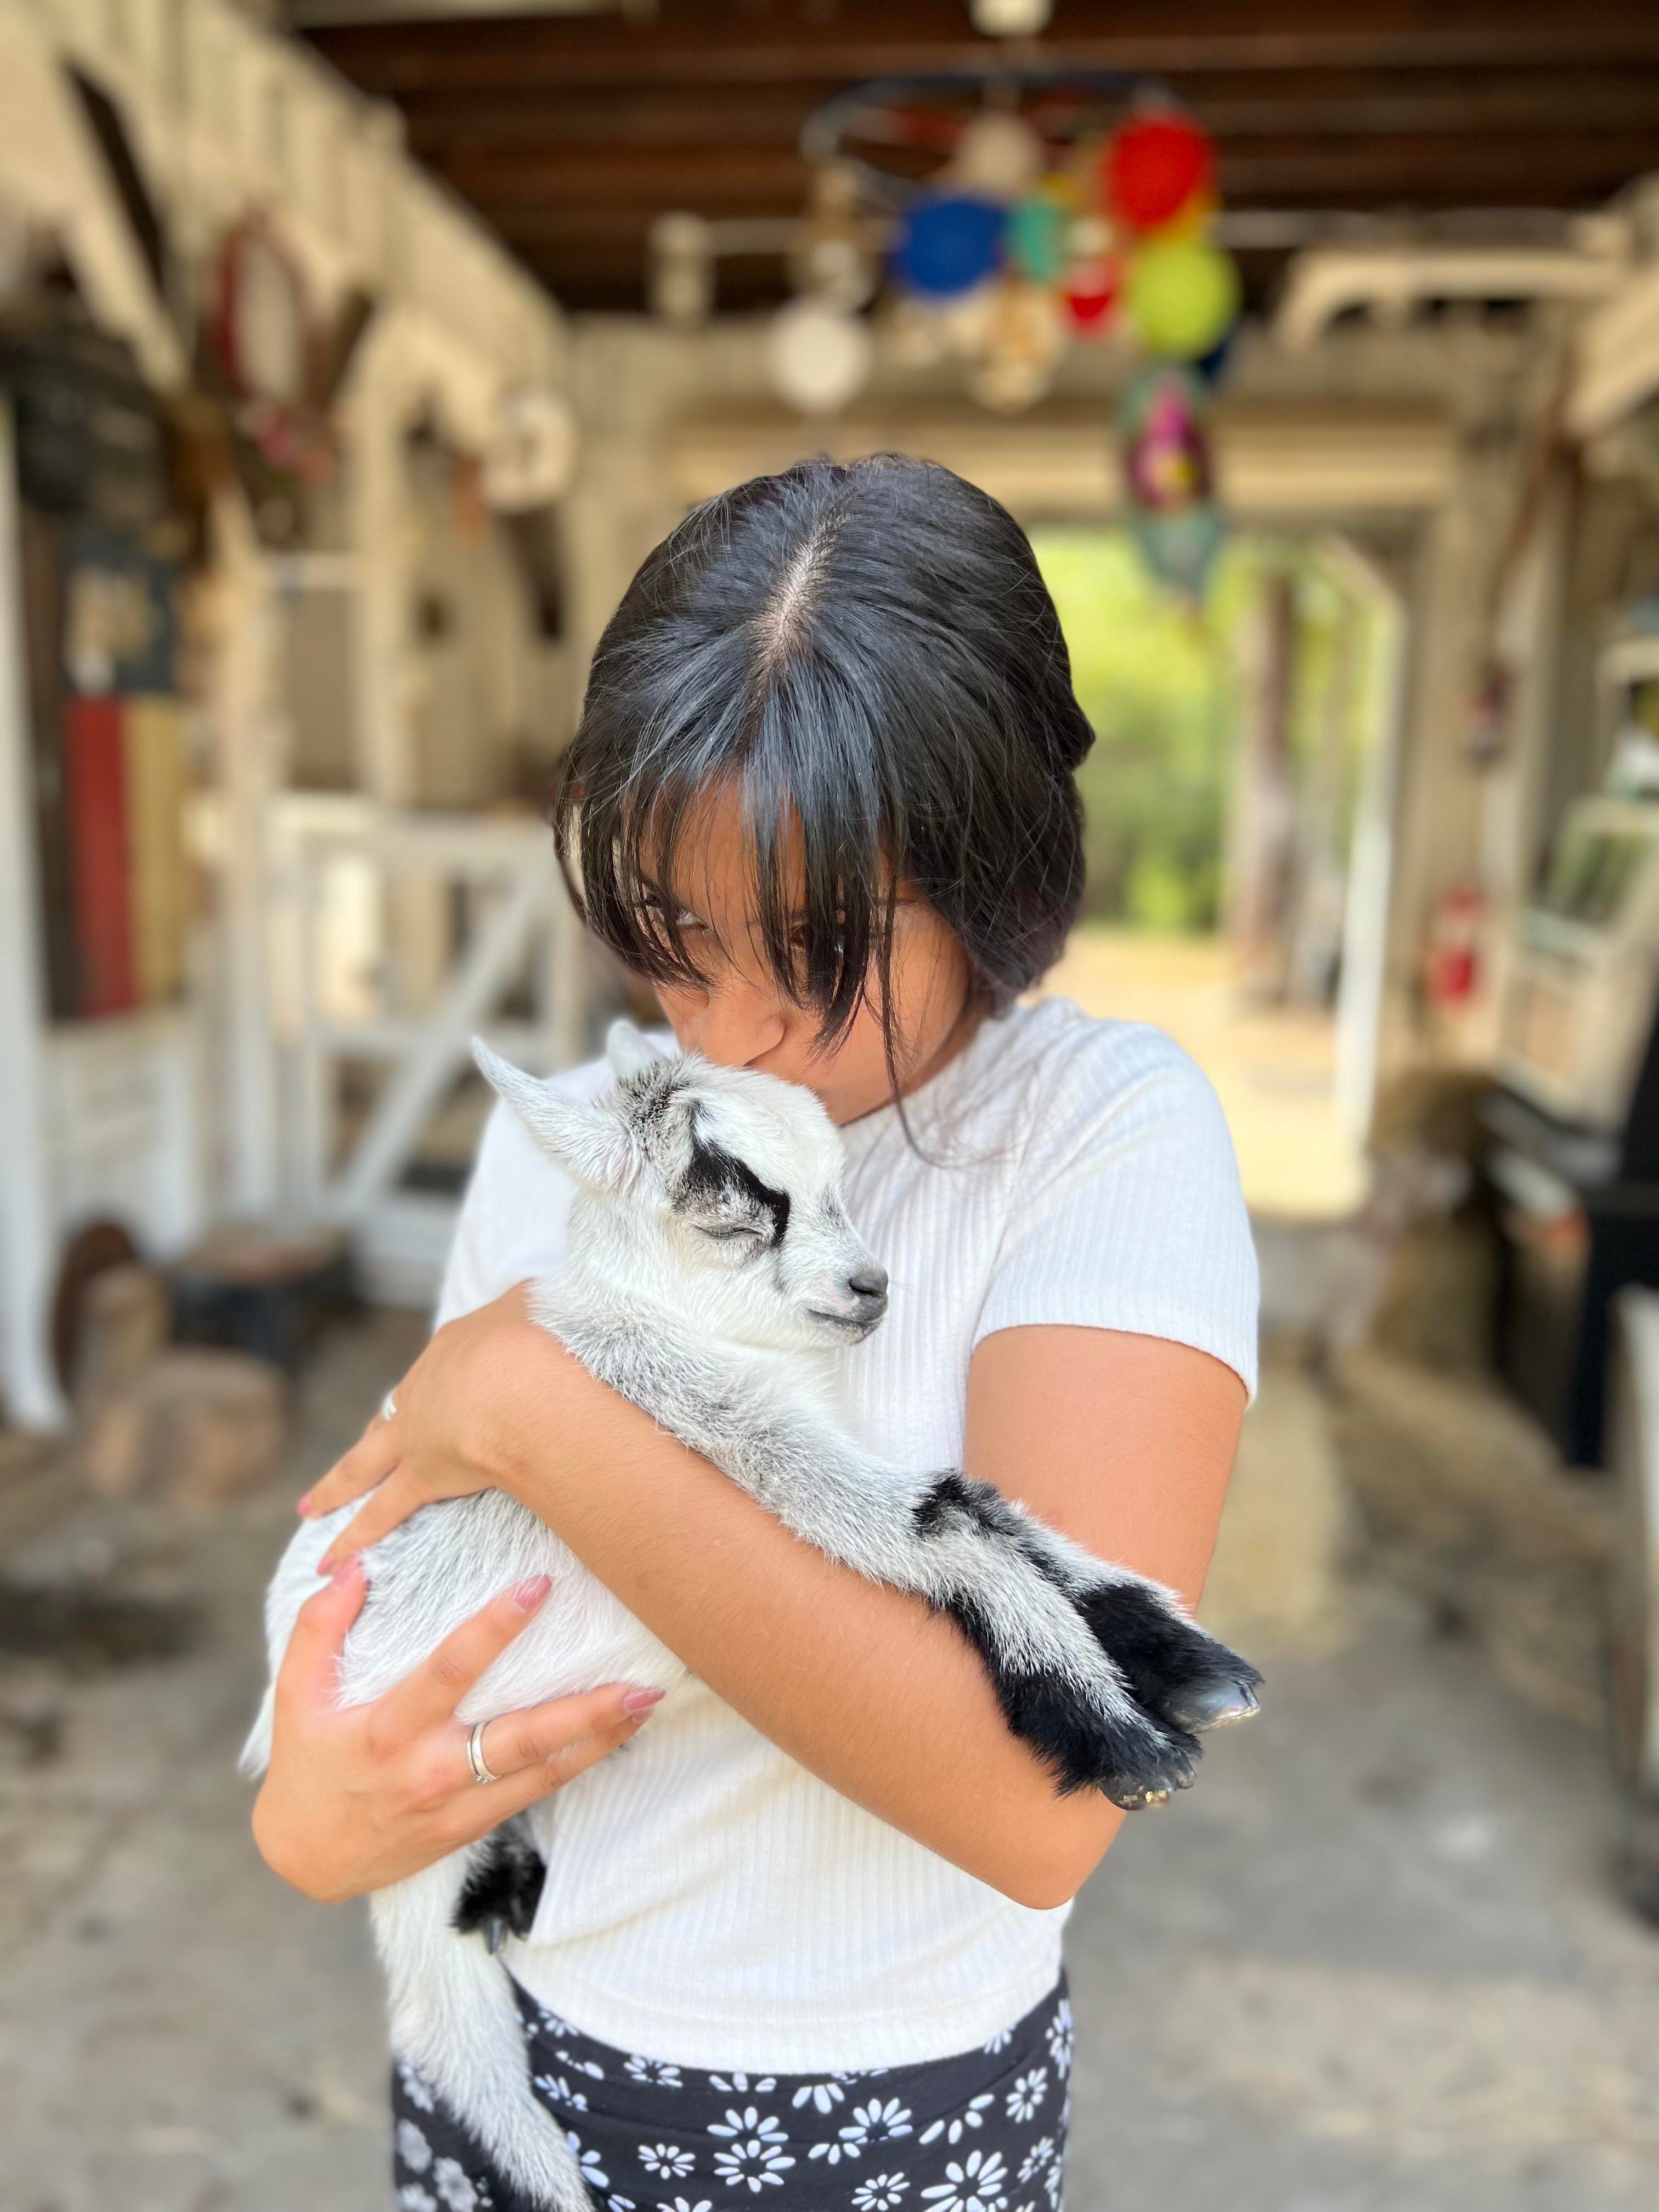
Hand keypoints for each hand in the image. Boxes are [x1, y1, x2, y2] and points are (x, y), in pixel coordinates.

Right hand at [252, 1556, 662, 1902]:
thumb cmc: (308, 1764)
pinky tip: (619, 1734)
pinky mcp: (474, 1825)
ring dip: (600, 1736)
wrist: (309, 1860)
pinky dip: (582, 1762)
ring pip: (543, 1769)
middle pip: (519, 1736)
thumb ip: (320, 1628)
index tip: (538, 1587)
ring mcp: (458, 1803)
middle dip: (582, 1708)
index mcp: (390, 1729)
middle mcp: (431, 1769)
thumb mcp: (294, 1695)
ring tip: (647, 1701)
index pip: (451, 1671)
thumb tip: (356, 1567)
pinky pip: (538, 1791)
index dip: (495, 1629)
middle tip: (636, 1679)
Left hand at [303, 1286, 590, 1569]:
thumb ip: (534, 1307)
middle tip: (351, 1449)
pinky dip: (354, 1536)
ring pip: (363, 1463)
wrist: (523, 1376)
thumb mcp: (538, 1305)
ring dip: (336, 1487)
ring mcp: (415, 1434)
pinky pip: (381, 1512)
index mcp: (453, 1348)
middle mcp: (422, 1391)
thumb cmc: (540, 1337)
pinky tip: (330, 1558)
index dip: (442, 1383)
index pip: (443, 1368)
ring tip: (310, 1508)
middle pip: (387, 1417)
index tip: (449, 1392)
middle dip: (369, 1438)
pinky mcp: (422, 1476)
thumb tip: (538, 1306)